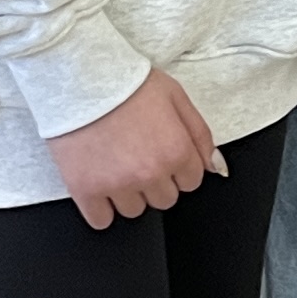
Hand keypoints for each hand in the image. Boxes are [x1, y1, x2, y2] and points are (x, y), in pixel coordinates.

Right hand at [49, 68, 217, 229]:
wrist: (81, 77)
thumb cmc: (127, 82)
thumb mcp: (176, 97)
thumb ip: (200, 134)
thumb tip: (215, 167)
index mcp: (176, 151)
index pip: (191, 182)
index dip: (177, 167)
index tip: (162, 154)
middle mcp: (150, 173)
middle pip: (164, 200)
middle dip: (155, 181)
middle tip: (138, 156)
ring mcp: (117, 184)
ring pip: (134, 210)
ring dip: (128, 194)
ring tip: (115, 165)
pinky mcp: (85, 189)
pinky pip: (101, 220)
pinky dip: (100, 209)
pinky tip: (98, 186)